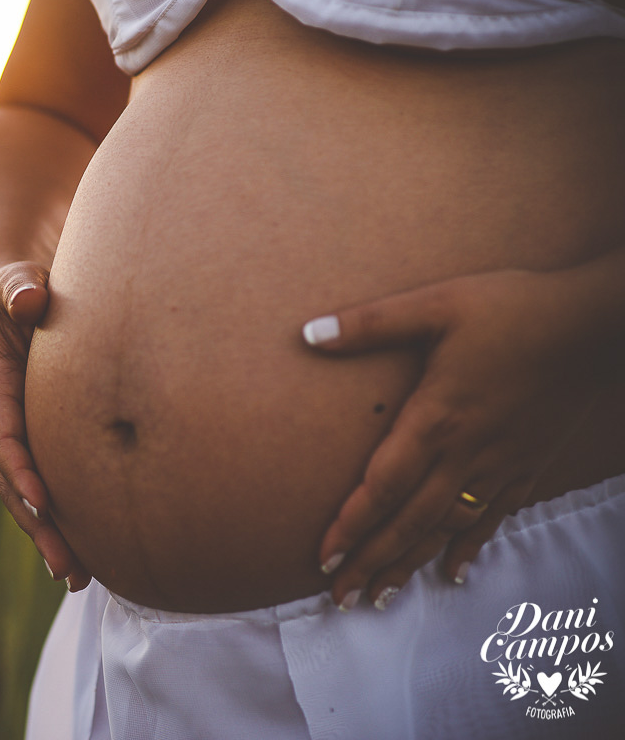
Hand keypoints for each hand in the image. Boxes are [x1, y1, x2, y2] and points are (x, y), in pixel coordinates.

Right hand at [0, 261, 90, 591]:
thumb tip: (30, 298)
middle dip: (37, 523)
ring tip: (77, 576)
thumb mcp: (15, 282)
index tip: (42, 498)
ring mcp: (21, 432)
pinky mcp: (42, 439)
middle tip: (65, 563)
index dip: (19, 466)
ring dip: (49, 534)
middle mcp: (2, 416)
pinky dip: (64, 519)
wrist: (17, 295)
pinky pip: (49, 484)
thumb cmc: (21, 288)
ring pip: (29, 493)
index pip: (2, 431)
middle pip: (14, 480)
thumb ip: (20, 290)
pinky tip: (90, 554)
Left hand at [302, 268, 605, 611]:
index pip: (382, 487)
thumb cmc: (512, 307)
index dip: (351, 526)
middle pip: (409, 522)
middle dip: (371, 562)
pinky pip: (493, 517)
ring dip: (410, 564)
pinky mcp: (527, 464)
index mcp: (436, 419)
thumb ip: (370, 323)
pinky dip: (468, 547)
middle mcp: (466, 453)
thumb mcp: (435, 304)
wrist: (598, 323)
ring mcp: (500, 464)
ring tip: (379, 598)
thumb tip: (307, 333)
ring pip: (446, 528)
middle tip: (339, 599)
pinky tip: (452, 573)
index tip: (323, 559)